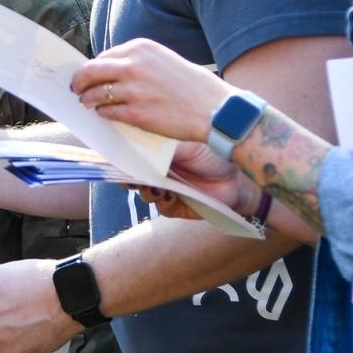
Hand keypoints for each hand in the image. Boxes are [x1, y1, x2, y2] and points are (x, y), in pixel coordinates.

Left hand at [72, 38, 229, 141]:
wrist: (215, 109)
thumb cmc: (193, 86)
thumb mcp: (164, 61)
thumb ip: (138, 62)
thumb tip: (112, 71)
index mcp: (141, 48)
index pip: (104, 56)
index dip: (93, 67)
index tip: (88, 74)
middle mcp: (134, 65)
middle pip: (91, 72)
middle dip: (80, 81)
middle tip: (76, 88)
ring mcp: (133, 90)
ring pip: (95, 94)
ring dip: (87, 99)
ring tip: (86, 103)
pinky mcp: (136, 113)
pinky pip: (108, 112)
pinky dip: (102, 113)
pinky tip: (103, 114)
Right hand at [131, 140, 251, 219]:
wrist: (239, 179)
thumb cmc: (214, 154)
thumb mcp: (185, 144)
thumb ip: (160, 147)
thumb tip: (134, 144)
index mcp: (159, 154)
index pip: (133, 156)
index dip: (122, 157)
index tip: (113, 156)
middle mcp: (159, 173)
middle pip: (133, 177)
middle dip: (128, 176)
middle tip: (130, 174)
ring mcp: (166, 191)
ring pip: (144, 193)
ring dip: (147, 189)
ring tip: (155, 184)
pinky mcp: (175, 208)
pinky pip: (161, 206)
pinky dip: (163, 201)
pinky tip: (170, 194)